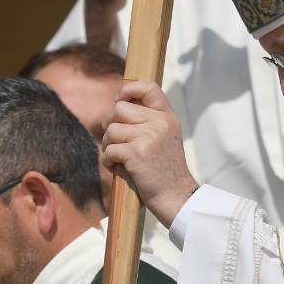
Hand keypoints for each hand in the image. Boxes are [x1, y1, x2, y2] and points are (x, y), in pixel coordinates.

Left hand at [101, 81, 197, 227]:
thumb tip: (117, 106)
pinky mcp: (137, 153)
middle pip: (119, 109)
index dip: (129, 89)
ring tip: (119, 157)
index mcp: (168, 116)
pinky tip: (118, 167)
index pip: (149, 87)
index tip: (121, 99)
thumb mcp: (164, 137)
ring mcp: (149, 136)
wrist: (175, 195)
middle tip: (114, 138)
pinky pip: (109, 150)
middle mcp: (160, 122)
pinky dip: (108, 160)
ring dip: (108, 145)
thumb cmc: (164, 168)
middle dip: (110, 123)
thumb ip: (148, 120)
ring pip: (111, 130)